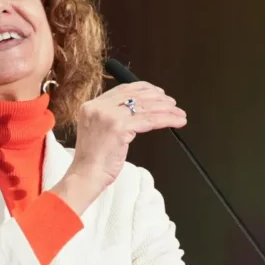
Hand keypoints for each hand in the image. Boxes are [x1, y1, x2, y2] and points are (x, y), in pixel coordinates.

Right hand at [52, 83, 185, 213]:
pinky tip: (176, 121)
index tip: (158, 93)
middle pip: (136, 95)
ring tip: (179, 113)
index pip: (122, 89)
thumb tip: (136, 111)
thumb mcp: (97, 131)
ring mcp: (108, 116)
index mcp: (91, 106)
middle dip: (158, 98)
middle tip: (172, 104)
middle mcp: (98, 107)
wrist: (85, 176)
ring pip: (145, 107)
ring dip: (167, 109)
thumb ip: (111, 117)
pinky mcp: (119, 127)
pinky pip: (150, 120)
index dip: (144, 89)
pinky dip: (167, 119)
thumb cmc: (92, 160)